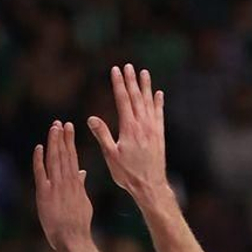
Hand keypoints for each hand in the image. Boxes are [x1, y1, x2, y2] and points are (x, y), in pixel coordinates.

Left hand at [32, 118, 95, 251]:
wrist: (72, 238)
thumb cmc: (78, 223)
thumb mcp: (84, 202)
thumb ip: (81, 185)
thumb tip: (82, 172)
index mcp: (76, 183)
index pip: (72, 157)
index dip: (70, 142)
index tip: (69, 128)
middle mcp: (66, 182)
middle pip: (64, 155)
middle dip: (62, 137)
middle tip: (60, 123)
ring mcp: (55, 187)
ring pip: (54, 160)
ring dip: (54, 143)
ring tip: (54, 128)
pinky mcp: (44, 194)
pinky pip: (41, 173)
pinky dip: (40, 160)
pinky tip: (40, 147)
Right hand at [89, 63, 166, 203]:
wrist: (150, 186)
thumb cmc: (128, 173)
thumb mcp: (110, 155)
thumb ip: (102, 135)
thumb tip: (92, 118)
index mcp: (129, 128)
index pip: (122, 100)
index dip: (118, 84)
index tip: (115, 70)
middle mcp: (143, 125)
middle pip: (136, 97)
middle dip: (131, 80)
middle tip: (128, 66)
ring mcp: (153, 129)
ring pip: (149, 103)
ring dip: (146, 87)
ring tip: (144, 73)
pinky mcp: (160, 135)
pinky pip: (159, 114)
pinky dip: (158, 103)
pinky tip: (159, 94)